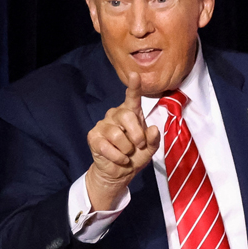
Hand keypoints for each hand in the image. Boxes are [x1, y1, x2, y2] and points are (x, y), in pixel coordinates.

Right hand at [86, 72, 160, 210]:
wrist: (119, 172)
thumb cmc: (135, 156)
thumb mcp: (149, 150)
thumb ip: (153, 140)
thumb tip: (154, 129)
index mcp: (131, 113)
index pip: (132, 97)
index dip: (134, 86)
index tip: (135, 75)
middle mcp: (115, 115)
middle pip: (126, 115)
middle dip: (136, 134)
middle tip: (139, 145)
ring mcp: (103, 125)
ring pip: (116, 134)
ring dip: (126, 149)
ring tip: (126, 154)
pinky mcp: (93, 137)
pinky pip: (106, 146)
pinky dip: (117, 157)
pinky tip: (119, 159)